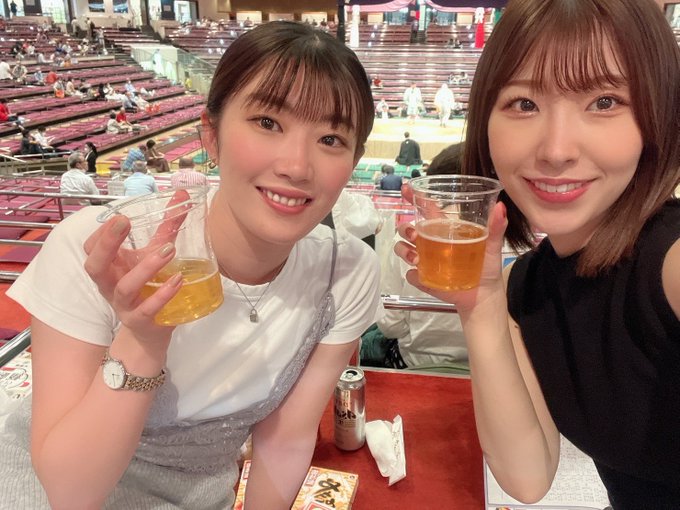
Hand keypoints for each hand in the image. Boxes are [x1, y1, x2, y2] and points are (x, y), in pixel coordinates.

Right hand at [83, 190, 190, 342]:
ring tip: (169, 250)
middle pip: (95, 266)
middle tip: (125, 222)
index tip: (120, 217)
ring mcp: (124, 305)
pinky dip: (162, 295)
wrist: (151, 332)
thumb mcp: (153, 255)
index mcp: (110, 268)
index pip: (91, 249)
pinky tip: (178, 280)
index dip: (101, 234)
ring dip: (146, 267)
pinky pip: (147, 310)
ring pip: (125, 287)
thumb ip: (167, 228)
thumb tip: (183, 195)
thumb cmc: (149, 287)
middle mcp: (110, 286)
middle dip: (107, 244)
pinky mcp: (141, 322)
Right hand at [394, 201, 507, 315]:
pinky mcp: (424, 279)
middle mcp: (431, 243)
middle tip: (414, 234)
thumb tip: (500, 207)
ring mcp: (425, 261)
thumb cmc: (487, 267)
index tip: (406, 189)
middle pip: (407, 228)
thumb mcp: (493, 245)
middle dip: (405, 229)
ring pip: (403, 249)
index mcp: (445, 230)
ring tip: (416, 257)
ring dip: (404, 251)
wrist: (484, 296)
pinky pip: (411, 275)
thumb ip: (496, 227)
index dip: (413, 197)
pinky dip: (414, 275)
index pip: (425, 209)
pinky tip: (422, 276)